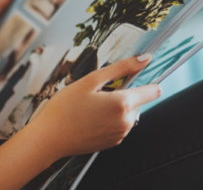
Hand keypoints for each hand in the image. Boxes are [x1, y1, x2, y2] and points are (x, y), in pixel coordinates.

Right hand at [28, 54, 160, 158]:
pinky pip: (119, 125)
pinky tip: (90, 118)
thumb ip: (121, 68)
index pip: (153, 91)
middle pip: (138, 101)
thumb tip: (145, 58)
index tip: (134, 77)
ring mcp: (120, 135)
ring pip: (128, 114)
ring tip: (91, 107)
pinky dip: (110, 119)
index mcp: (123, 104)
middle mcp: (126, 122)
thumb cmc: (66, 107)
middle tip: (98, 93)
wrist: (49, 138)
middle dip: (124, 93)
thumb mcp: (91, 80)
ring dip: (117, 107)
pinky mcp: (112, 143)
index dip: (147, 81)